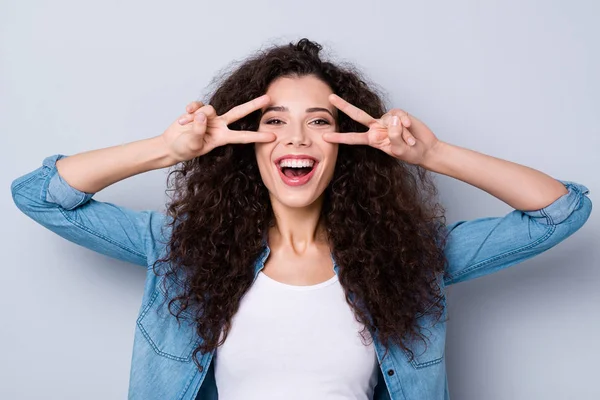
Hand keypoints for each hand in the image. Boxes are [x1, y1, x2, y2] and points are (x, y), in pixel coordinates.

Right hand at [161, 95, 274, 161]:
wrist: (171, 145)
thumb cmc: (184, 148)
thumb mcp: (192, 144)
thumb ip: (198, 130)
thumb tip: (202, 115)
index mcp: (222, 138)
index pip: (243, 137)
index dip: (257, 136)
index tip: (273, 136)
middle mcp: (219, 125)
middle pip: (239, 112)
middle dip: (254, 105)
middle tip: (268, 98)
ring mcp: (210, 117)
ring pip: (209, 109)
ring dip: (195, 116)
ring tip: (185, 124)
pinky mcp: (199, 110)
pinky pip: (198, 104)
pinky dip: (190, 109)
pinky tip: (184, 115)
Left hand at [323, 94, 440, 165]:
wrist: (425, 149)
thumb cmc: (410, 153)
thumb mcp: (399, 150)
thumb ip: (394, 136)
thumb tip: (392, 119)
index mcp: (373, 140)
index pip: (353, 138)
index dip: (339, 138)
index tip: (325, 137)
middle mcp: (377, 128)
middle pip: (358, 115)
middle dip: (344, 106)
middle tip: (330, 97)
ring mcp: (387, 120)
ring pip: (388, 119)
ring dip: (401, 132)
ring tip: (409, 141)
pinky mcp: (398, 114)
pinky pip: (398, 114)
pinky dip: (405, 122)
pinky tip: (410, 128)